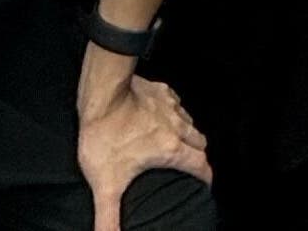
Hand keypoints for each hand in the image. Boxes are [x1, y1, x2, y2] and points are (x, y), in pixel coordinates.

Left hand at [77, 73, 211, 230]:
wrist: (102, 96)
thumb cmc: (106, 137)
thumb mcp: (105, 184)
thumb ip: (108, 216)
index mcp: (171, 150)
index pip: (201, 165)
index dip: (205, 177)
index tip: (205, 184)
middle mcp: (178, 128)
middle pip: (200, 142)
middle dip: (198, 154)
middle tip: (188, 163)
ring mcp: (171, 107)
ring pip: (190, 122)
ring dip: (187, 133)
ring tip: (175, 141)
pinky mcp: (161, 91)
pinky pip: (176, 104)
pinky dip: (174, 113)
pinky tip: (160, 117)